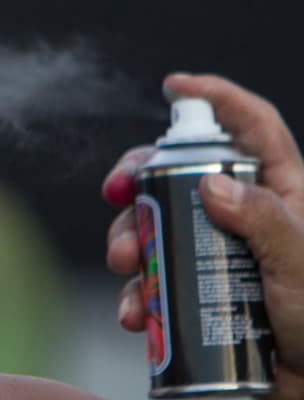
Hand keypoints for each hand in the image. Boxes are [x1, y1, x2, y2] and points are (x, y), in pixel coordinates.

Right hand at [103, 73, 303, 399]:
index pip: (250, 128)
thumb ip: (265, 222)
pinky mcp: (196, 291)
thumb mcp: (302, 269)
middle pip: (179, 175)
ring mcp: (216, 252)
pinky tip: (134, 314)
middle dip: (138, 184)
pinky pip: (152, 281)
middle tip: (115, 198)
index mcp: (282, 193)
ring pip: (155, 229)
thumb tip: (211, 184)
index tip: (172, 85)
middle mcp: (244, 214)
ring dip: (129, 245)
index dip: (214, 98)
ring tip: (126, 273)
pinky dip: (135, 295)